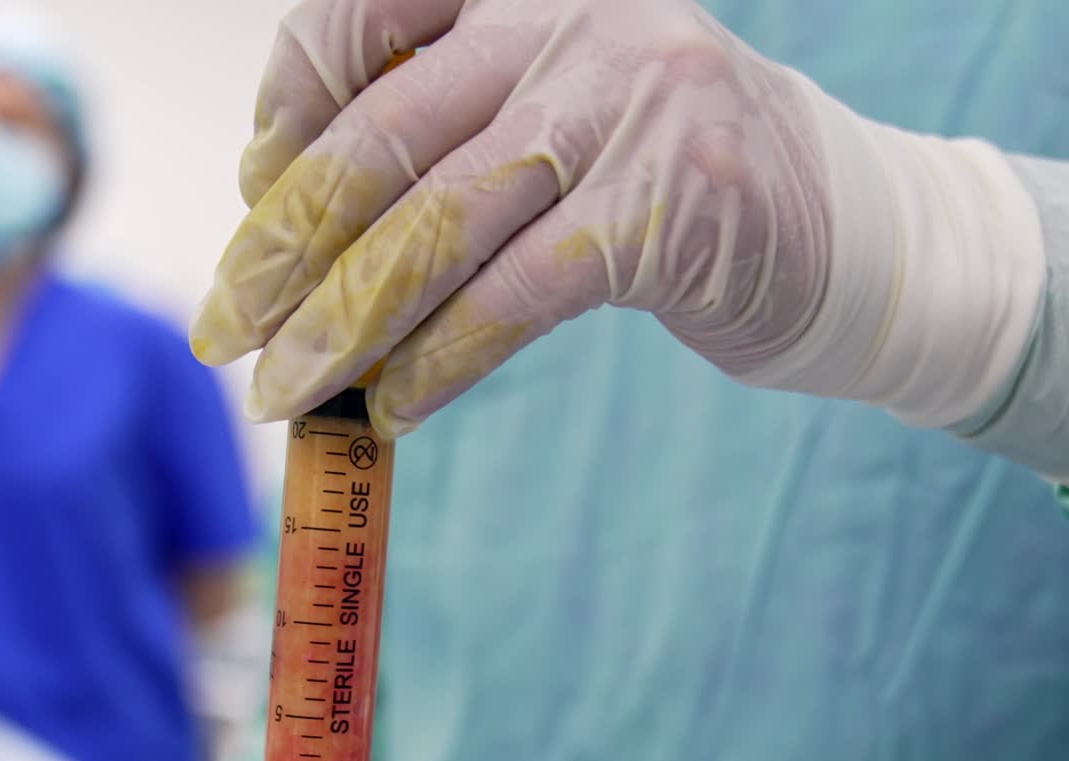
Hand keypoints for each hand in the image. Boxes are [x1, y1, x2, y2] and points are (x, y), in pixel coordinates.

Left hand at [192, 0, 1039, 440]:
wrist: (847, 232)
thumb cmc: (672, 189)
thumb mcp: (556, 126)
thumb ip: (448, 145)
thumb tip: (294, 239)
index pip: (361, 19)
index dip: (285, 116)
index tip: (252, 209)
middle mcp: (570, 15)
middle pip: (378, 142)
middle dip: (281, 252)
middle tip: (222, 330)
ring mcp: (625, 103)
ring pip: (435, 227)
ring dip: (342, 325)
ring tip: (283, 395)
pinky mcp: (664, 208)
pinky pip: (513, 297)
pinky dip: (441, 363)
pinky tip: (394, 410)